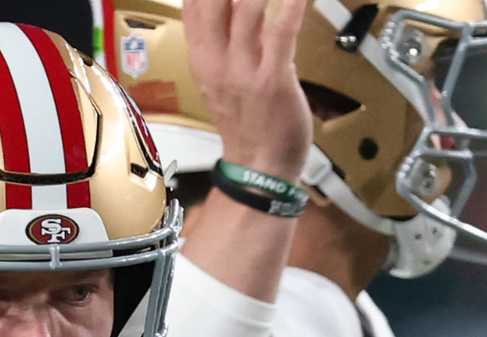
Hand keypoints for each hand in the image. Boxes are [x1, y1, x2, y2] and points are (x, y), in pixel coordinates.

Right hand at [185, 0, 313, 180]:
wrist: (260, 170)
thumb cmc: (249, 122)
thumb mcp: (224, 77)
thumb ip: (228, 39)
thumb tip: (240, 6)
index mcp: (201, 57)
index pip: (193, 3)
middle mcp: (215, 60)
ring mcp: (242, 71)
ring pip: (247, 8)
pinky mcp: (272, 80)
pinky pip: (281, 32)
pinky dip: (293, 5)